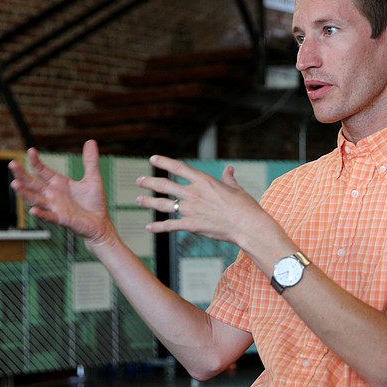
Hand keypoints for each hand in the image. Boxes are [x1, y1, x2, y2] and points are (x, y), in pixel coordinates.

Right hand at [9, 140, 114, 245]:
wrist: (100, 222)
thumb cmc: (95, 202)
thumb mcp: (93, 178)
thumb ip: (90, 161)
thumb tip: (90, 141)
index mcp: (59, 183)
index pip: (42, 171)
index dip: (36, 161)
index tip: (31, 150)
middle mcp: (53, 194)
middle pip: (33, 183)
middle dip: (22, 175)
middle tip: (12, 164)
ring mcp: (55, 207)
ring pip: (35, 199)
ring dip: (24, 192)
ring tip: (14, 184)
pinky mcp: (61, 219)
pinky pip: (48, 216)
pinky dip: (41, 213)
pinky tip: (33, 210)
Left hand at [136, 155, 275, 246]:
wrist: (247, 226)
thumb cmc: (245, 206)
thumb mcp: (236, 188)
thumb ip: (228, 178)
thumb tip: (228, 169)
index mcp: (204, 181)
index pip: (178, 168)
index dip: (163, 162)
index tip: (153, 159)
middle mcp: (194, 193)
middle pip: (165, 185)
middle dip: (149, 182)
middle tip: (139, 181)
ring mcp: (191, 210)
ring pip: (163, 204)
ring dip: (149, 201)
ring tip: (139, 199)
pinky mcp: (191, 225)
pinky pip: (170, 226)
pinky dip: (158, 227)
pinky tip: (149, 227)